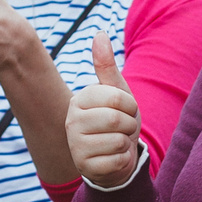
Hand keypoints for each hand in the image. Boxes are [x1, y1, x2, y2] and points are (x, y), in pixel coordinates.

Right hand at [67, 33, 143, 187]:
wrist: (114, 155)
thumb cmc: (117, 121)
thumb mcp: (116, 92)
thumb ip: (106, 65)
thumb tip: (99, 34)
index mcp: (79, 99)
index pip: (118, 98)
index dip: (130, 106)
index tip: (125, 111)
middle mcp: (71, 121)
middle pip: (117, 120)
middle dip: (129, 126)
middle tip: (122, 129)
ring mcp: (75, 145)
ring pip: (118, 141)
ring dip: (126, 143)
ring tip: (117, 142)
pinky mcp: (84, 167)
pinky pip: (117, 160)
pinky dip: (123, 160)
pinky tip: (113, 158)